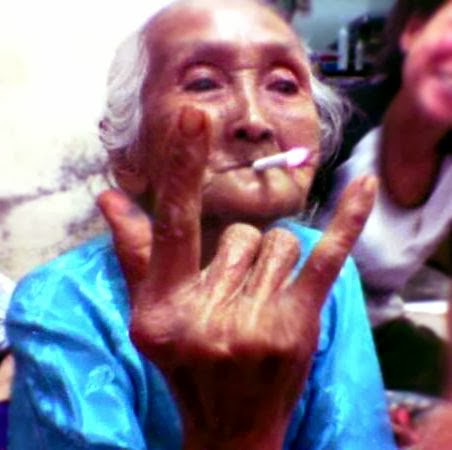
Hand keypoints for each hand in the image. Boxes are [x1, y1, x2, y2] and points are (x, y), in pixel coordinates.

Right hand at [98, 107, 375, 449]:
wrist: (231, 423)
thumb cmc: (186, 364)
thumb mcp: (150, 315)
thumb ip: (134, 253)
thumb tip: (108, 197)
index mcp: (165, 306)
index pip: (175, 224)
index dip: (184, 169)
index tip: (195, 118)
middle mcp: (208, 315)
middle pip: (242, 235)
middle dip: (241, 256)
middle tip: (235, 298)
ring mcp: (255, 323)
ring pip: (279, 243)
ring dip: (272, 263)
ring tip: (260, 304)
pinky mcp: (298, 325)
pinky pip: (327, 258)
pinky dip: (346, 220)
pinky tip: (362, 187)